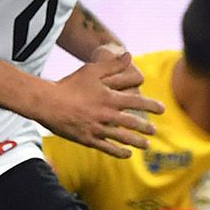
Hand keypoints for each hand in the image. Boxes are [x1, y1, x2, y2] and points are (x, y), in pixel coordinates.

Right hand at [38, 50, 163, 157]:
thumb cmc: (70, 84)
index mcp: (110, 98)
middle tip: (154, 130)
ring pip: (122, 137)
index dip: (151, 105)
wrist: (47, 102)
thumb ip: (112, 64)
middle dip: (145, 127)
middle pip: (132, 122)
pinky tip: (127, 154)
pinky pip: (107, 148)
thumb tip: (130, 55)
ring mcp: (97, 129)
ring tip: (147, 145)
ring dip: (136, 141)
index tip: (162, 109)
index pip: (137, 102)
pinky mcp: (87, 139)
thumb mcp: (91, 70)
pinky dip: (119, 152)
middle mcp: (107, 115)